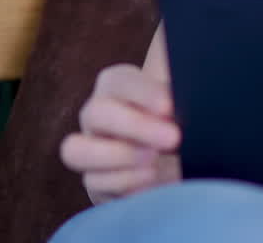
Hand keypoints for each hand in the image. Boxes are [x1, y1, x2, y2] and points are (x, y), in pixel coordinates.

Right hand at [60, 63, 182, 203]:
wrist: (178, 155)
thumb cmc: (182, 118)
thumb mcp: (185, 100)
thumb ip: (182, 91)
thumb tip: (186, 97)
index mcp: (119, 86)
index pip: (120, 80)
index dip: (143, 93)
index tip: (170, 107)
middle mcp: (97, 115)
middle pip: (96, 113)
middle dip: (136, 126)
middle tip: (173, 138)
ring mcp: (90, 148)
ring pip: (76, 150)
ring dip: (118, 156)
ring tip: (154, 162)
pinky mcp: (95, 181)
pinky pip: (94, 182)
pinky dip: (124, 182)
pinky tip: (151, 180)